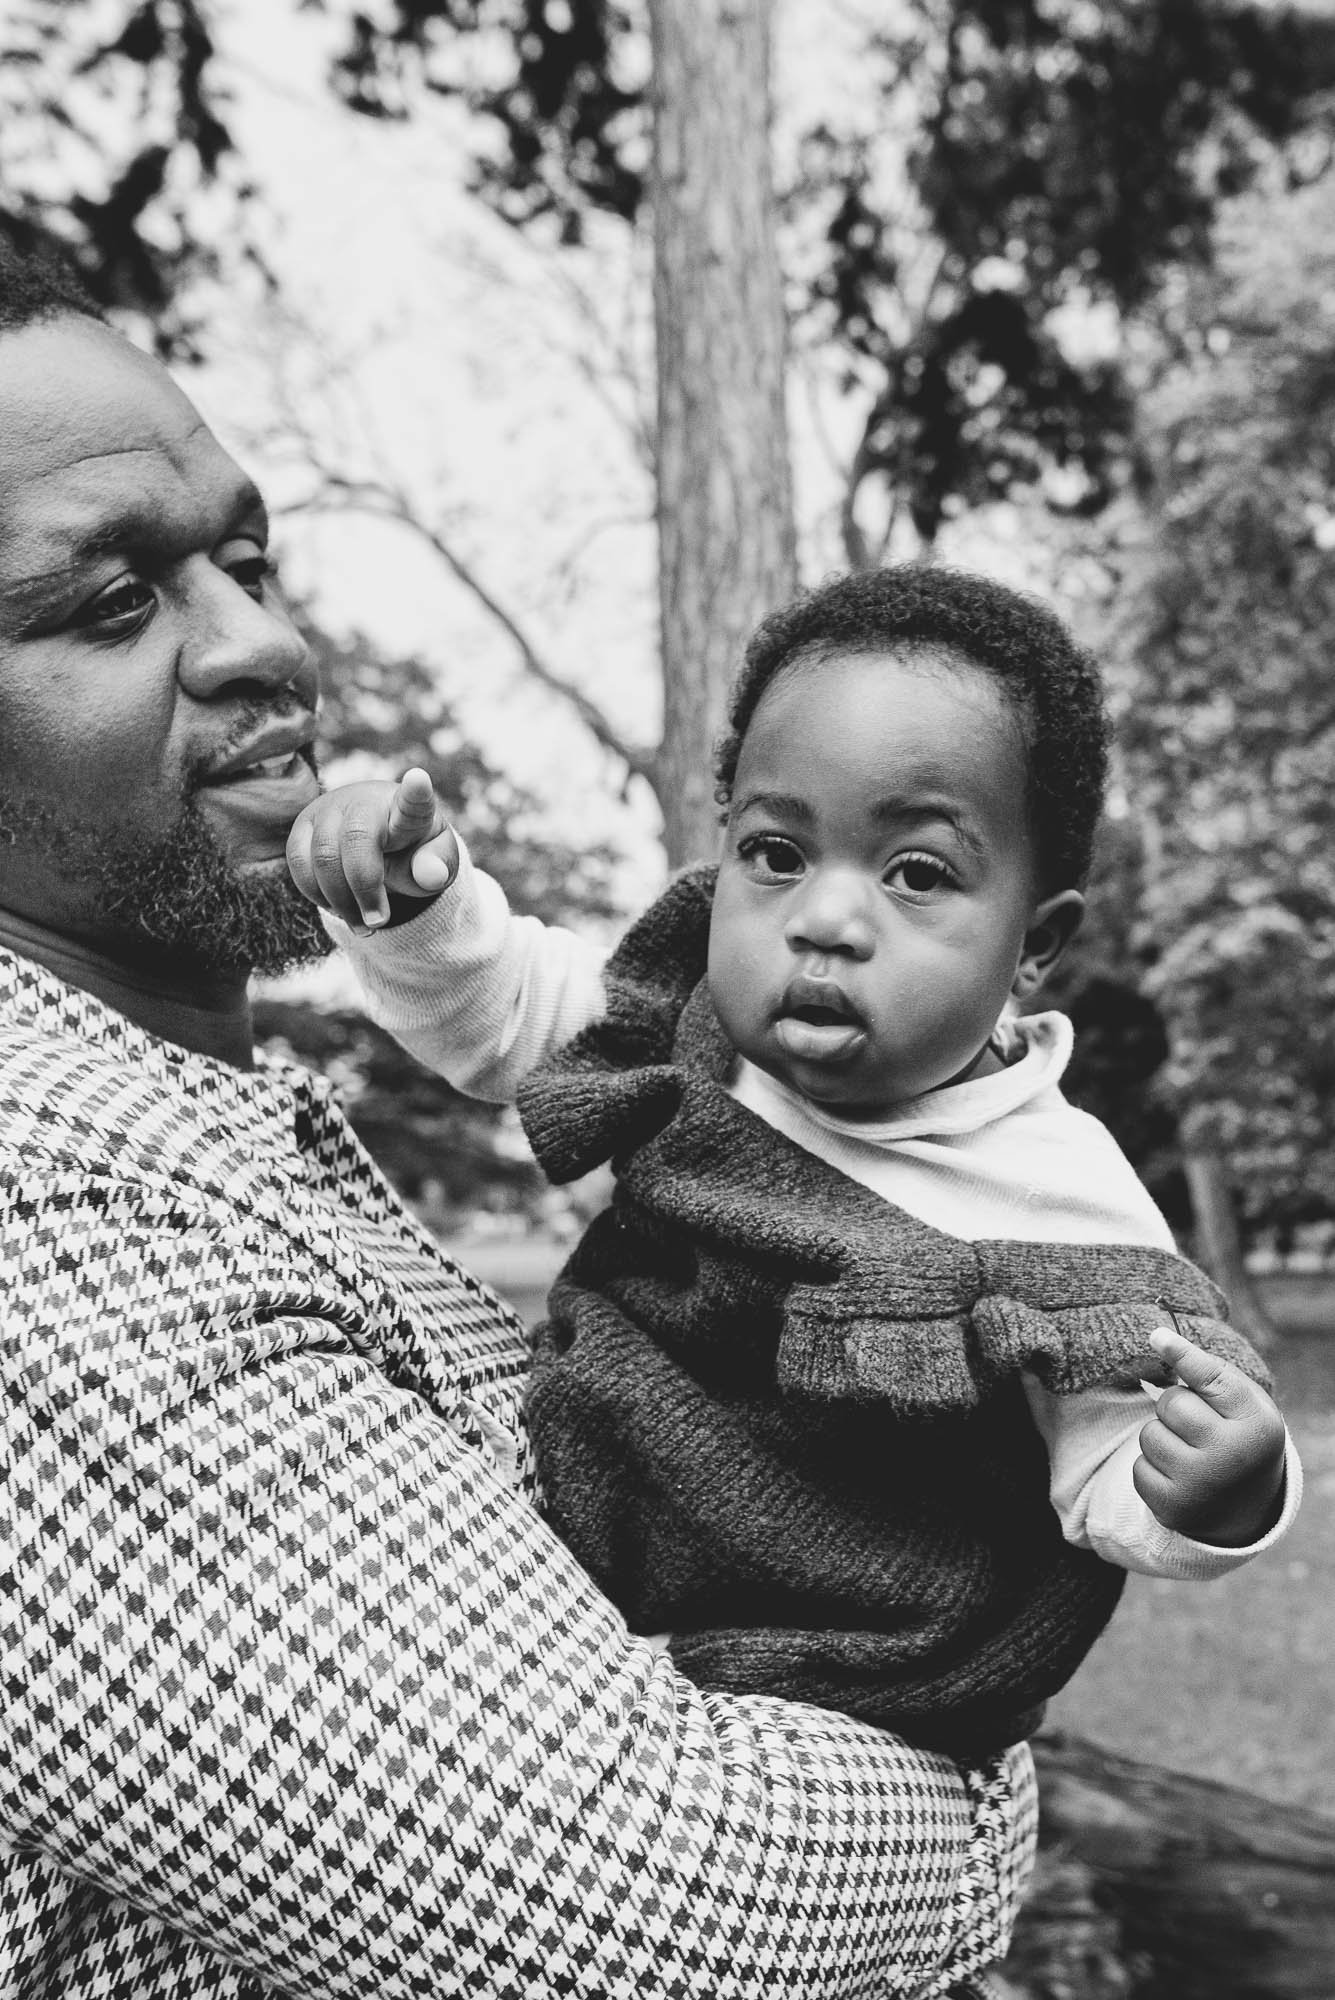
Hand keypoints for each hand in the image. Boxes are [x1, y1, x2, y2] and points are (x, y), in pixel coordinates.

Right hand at [286, 767, 459, 931]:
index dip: (416, 790)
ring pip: (323, 857)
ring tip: (363, 926)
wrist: (377, 841)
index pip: (414, 799)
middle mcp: (365, 801)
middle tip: (379, 923)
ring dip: (341, 901)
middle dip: (365, 888)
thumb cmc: (411, 851)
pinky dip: (318, 895)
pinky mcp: (303, 825)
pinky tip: (339, 907)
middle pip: (356, 839)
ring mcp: (329, 809)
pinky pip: (299, 865)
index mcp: (408, 808)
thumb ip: (438, 868)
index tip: (419, 780)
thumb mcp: (433, 862)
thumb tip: (431, 875)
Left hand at [1133, 1328, 1286, 1546]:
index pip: (1211, 1378)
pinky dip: (1152, 1467)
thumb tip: (1158, 1337)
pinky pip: (1139, 1467)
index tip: (1158, 1335)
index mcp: (1257, 1425)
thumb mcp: (1246, 1404)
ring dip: (1161, 1437)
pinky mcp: (1172, 1508)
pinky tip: (1179, 1477)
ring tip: (1190, 1454)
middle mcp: (1231, 1457)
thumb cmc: (1240, 1438)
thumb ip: (1210, 1370)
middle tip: (1198, 1426)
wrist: (1247, 1509)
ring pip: (1149, 1434)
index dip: (1182, 1354)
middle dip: (1176, 1407)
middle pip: (1171, 1403)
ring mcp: (1201, 1486)